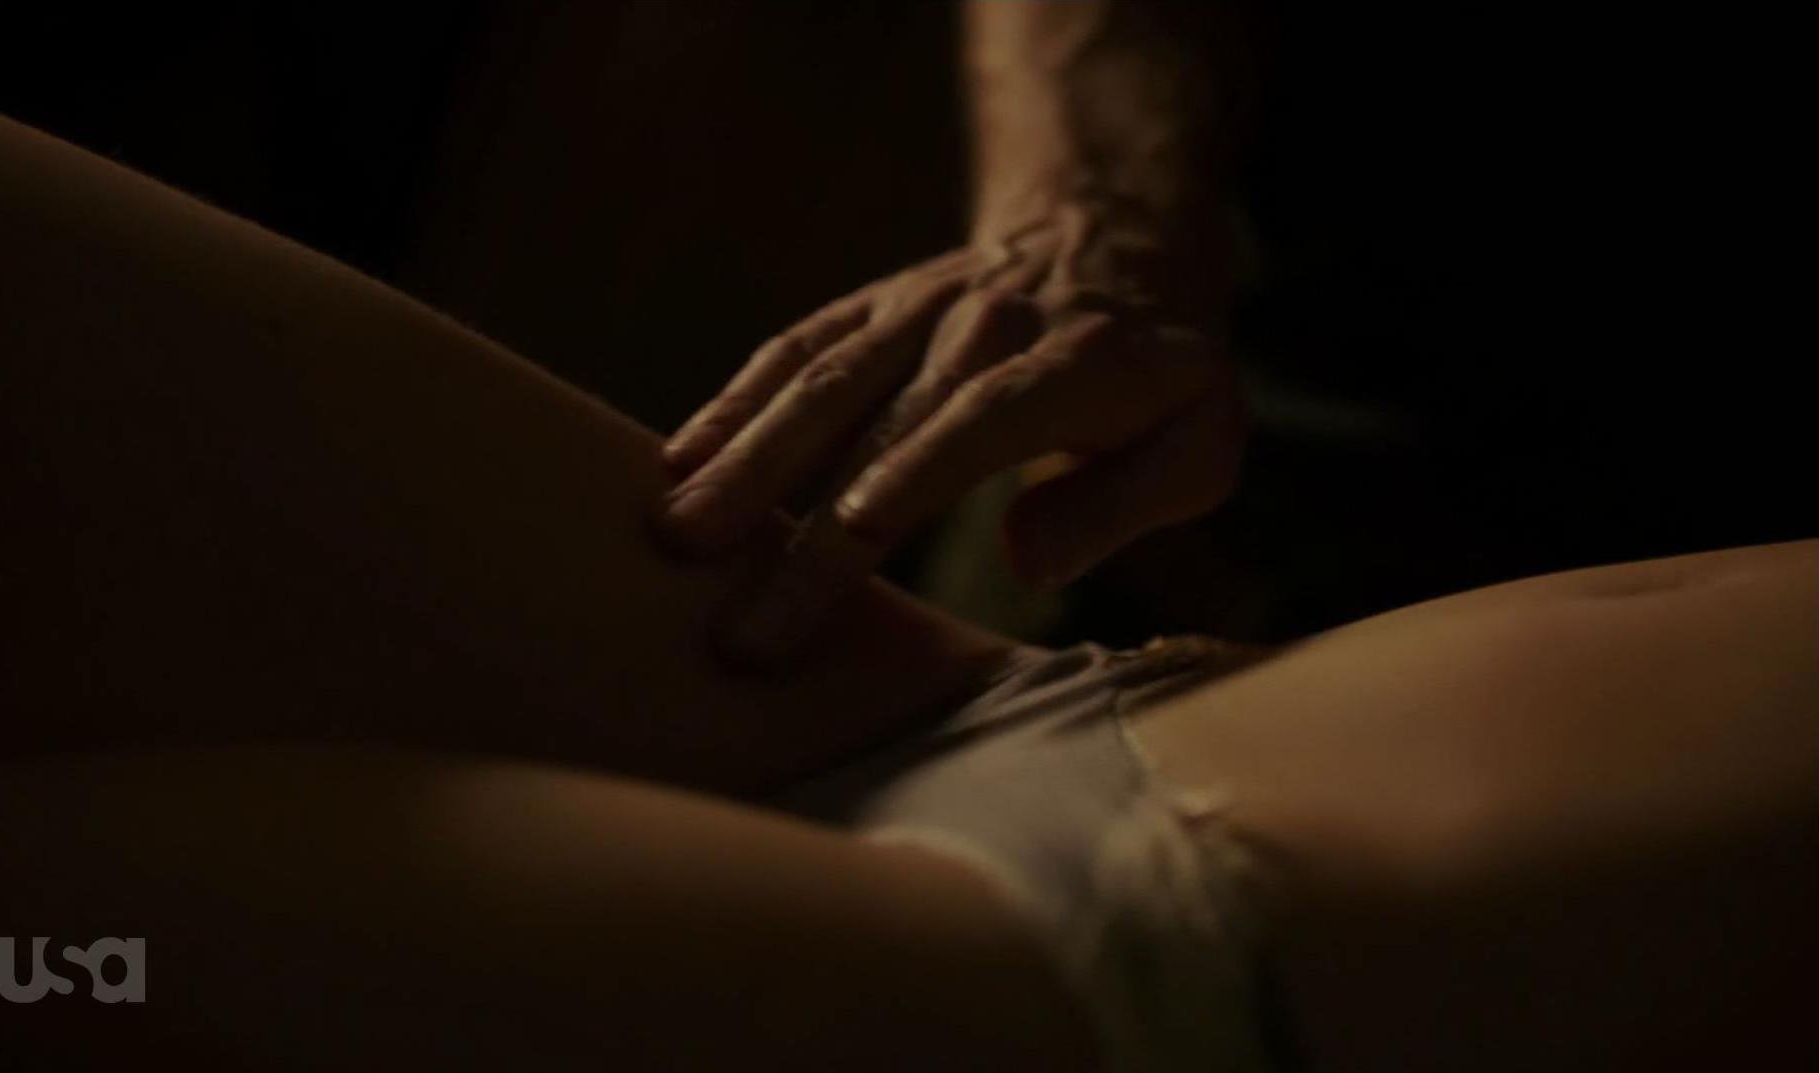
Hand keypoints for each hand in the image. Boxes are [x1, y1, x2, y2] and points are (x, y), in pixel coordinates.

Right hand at [656, 214, 1247, 663]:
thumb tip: (1029, 561)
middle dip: (798, 526)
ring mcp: (913, 312)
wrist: (1108, 233)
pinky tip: (676, 461)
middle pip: (875, 422)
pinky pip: (793, 350)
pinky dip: (731, 403)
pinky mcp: (867, 309)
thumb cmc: (1155, 375)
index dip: (912, 472)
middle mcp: (978, 328)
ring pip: (816, 382)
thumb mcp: (1202, 441)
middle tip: (735, 624)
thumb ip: (1130, 501)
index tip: (847, 538)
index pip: (977, 420)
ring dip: (741, 460)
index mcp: (1069, 367)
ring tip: (675, 537)